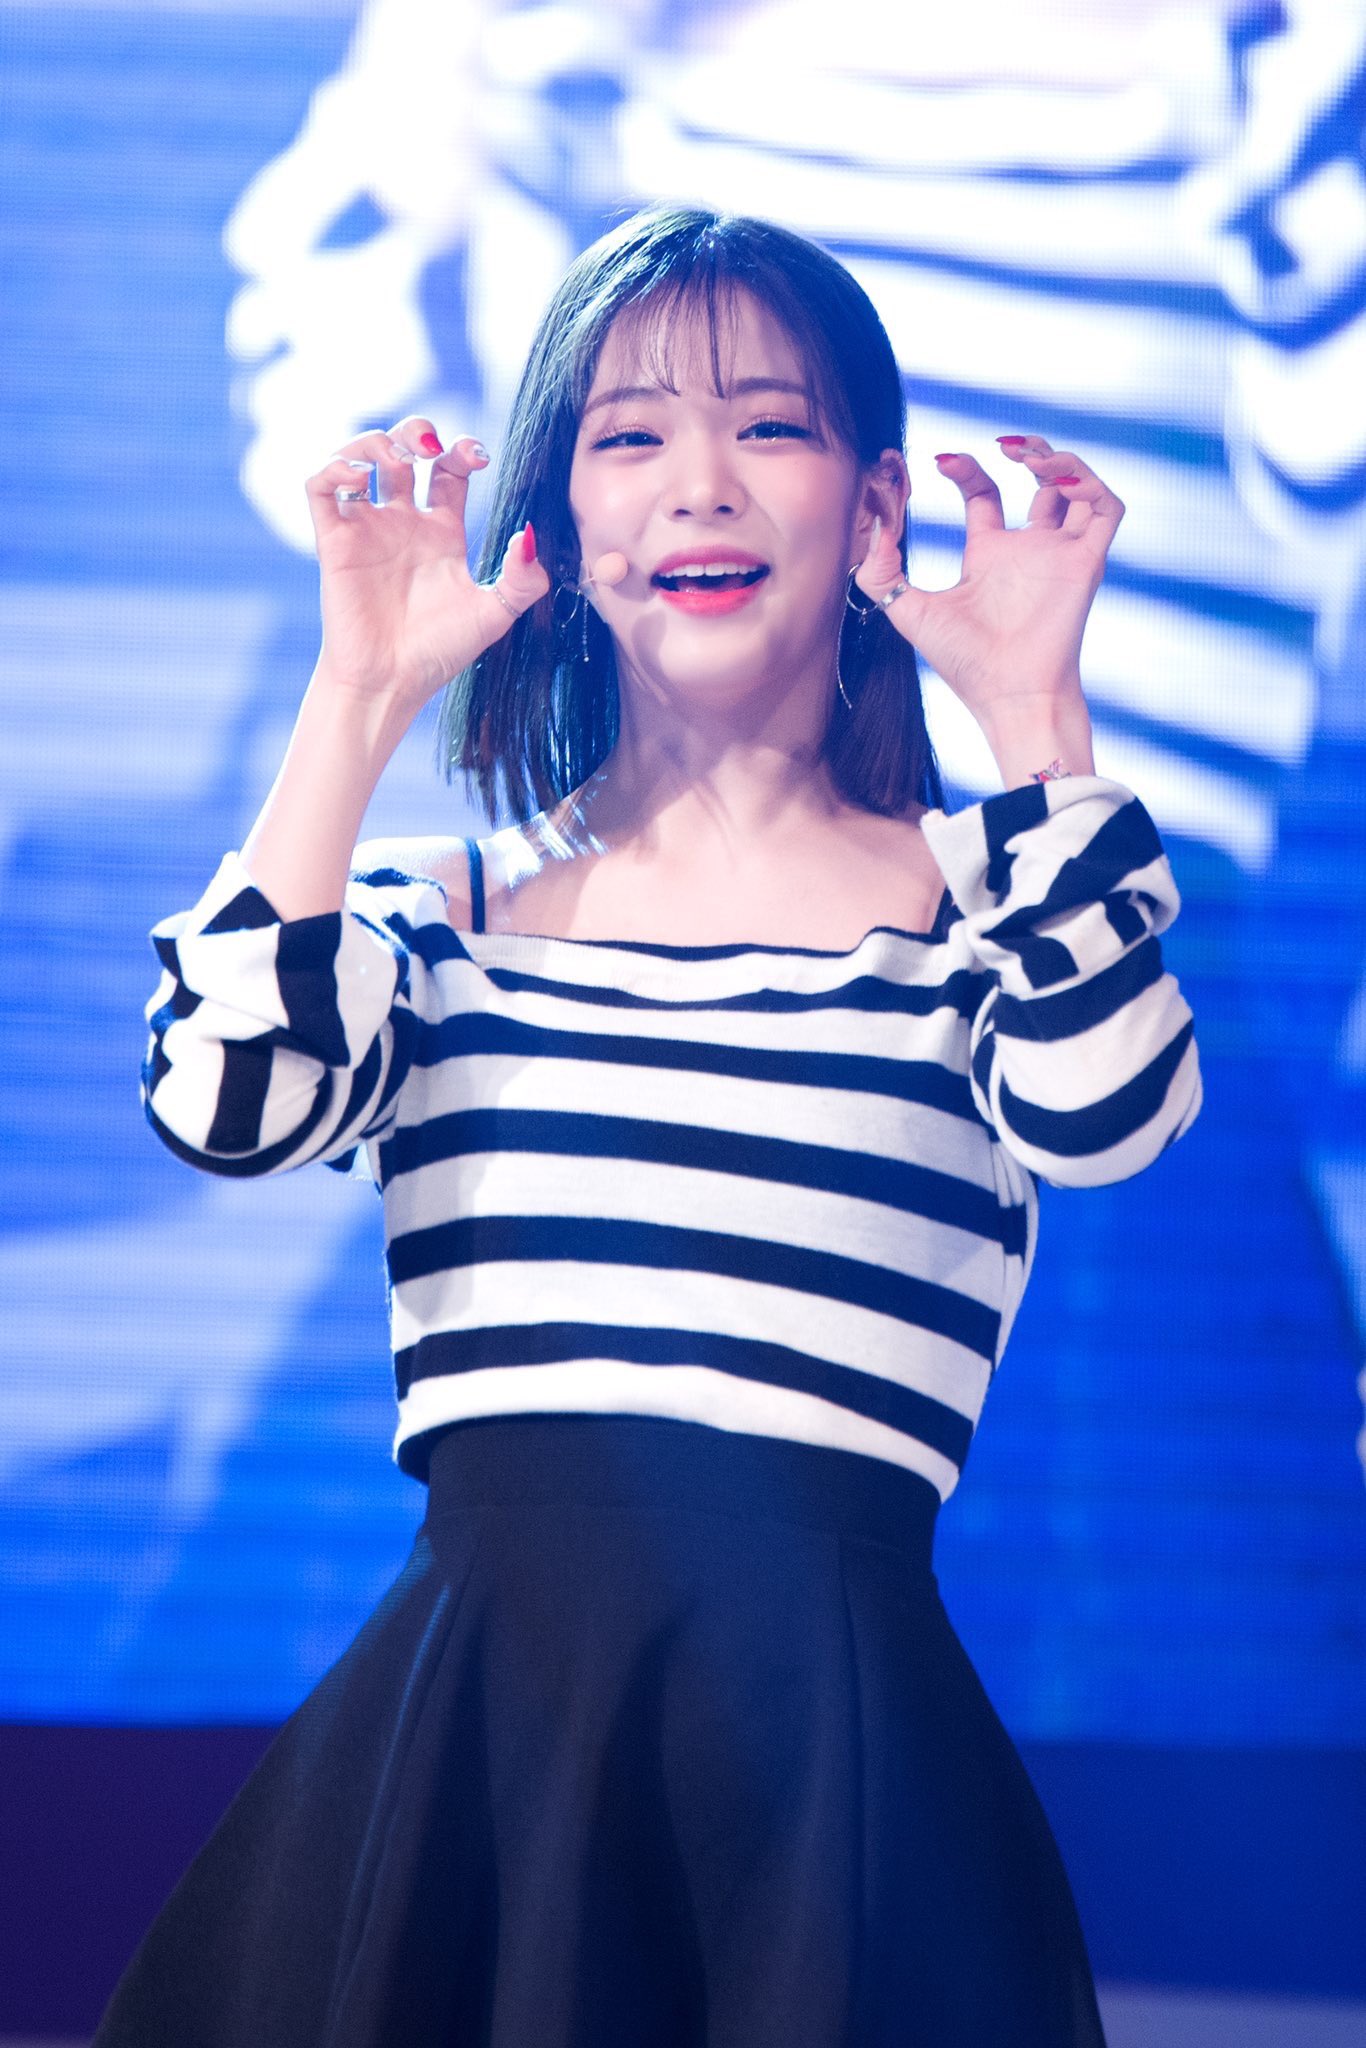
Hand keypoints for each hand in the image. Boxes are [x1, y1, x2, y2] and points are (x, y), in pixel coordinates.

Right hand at [304, 416, 549, 715]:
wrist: (390, 683)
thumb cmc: (439, 653)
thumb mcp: (494, 616)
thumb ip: (522, 580)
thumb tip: (530, 536)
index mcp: (441, 532)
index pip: (448, 471)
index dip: (461, 451)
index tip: (477, 457)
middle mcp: (401, 523)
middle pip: (402, 450)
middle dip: (415, 432)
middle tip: (430, 448)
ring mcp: (366, 528)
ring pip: (358, 457)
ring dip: (375, 441)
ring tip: (396, 459)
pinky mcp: (333, 540)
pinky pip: (321, 486)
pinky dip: (333, 467)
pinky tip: (357, 476)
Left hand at [854, 436, 1123, 728]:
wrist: (1008, 695)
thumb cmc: (965, 663)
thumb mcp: (908, 612)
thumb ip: (881, 573)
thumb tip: (871, 526)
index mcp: (989, 557)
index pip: (984, 495)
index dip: (966, 469)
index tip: (937, 460)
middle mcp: (1028, 551)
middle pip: (1040, 484)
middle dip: (1029, 452)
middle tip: (1005, 446)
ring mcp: (1060, 554)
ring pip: (1079, 489)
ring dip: (1062, 461)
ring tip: (1032, 458)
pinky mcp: (1087, 562)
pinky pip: (1107, 509)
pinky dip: (1091, 485)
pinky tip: (1059, 481)